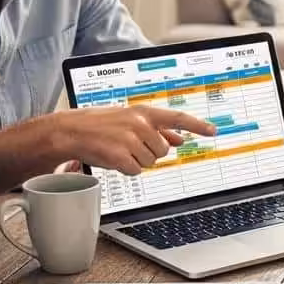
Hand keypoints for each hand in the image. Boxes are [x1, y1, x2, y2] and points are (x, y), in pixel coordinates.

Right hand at [56, 106, 216, 175]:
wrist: (70, 130)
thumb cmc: (100, 125)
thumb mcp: (130, 121)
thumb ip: (156, 129)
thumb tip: (179, 139)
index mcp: (143, 113)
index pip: (177, 117)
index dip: (197, 125)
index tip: (213, 131)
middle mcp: (139, 124)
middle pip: (163, 150)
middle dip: (149, 152)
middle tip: (129, 145)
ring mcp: (130, 140)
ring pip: (150, 162)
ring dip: (136, 161)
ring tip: (118, 149)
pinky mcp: (121, 156)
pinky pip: (135, 170)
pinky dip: (125, 168)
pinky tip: (113, 157)